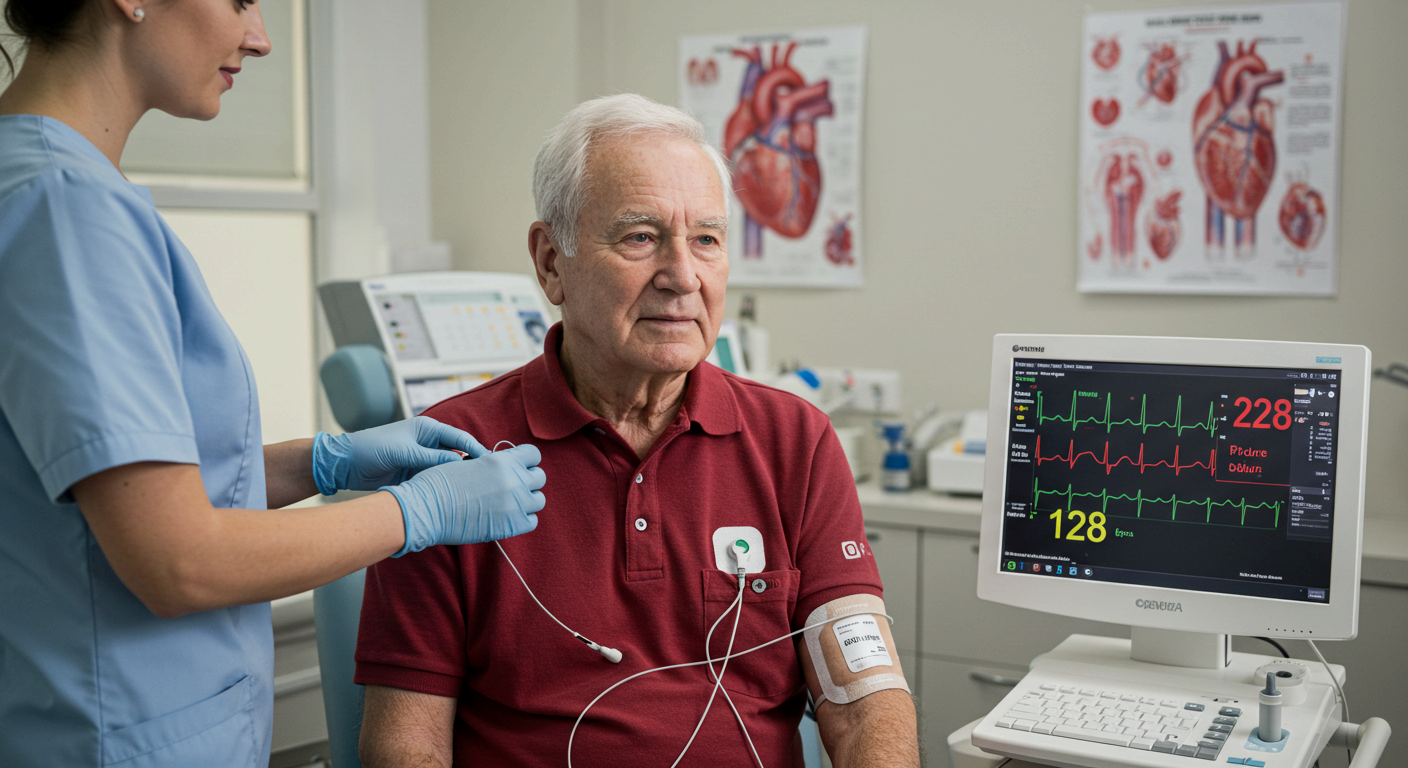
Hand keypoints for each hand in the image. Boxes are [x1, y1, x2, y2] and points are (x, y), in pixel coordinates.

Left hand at [312, 416, 486, 494]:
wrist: (345, 464)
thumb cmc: (371, 448)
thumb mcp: (404, 452)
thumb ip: (431, 457)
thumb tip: (459, 462)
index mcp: (427, 429)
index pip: (459, 439)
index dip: (476, 450)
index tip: (490, 462)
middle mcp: (427, 442)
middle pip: (456, 454)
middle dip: (470, 465)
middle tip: (487, 479)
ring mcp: (421, 458)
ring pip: (447, 469)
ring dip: (457, 478)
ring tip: (474, 489)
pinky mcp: (414, 473)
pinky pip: (434, 479)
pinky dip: (443, 486)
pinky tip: (453, 495)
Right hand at [383, 444, 545, 555]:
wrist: (426, 510)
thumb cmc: (438, 484)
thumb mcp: (468, 462)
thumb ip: (491, 463)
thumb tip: (502, 463)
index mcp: (503, 461)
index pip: (533, 455)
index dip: (525, 460)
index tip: (516, 467)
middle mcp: (514, 480)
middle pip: (539, 477)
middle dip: (527, 480)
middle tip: (511, 487)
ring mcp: (515, 504)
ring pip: (539, 500)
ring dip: (527, 500)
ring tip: (509, 503)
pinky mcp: (512, 526)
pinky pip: (532, 521)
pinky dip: (523, 519)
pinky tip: (507, 517)